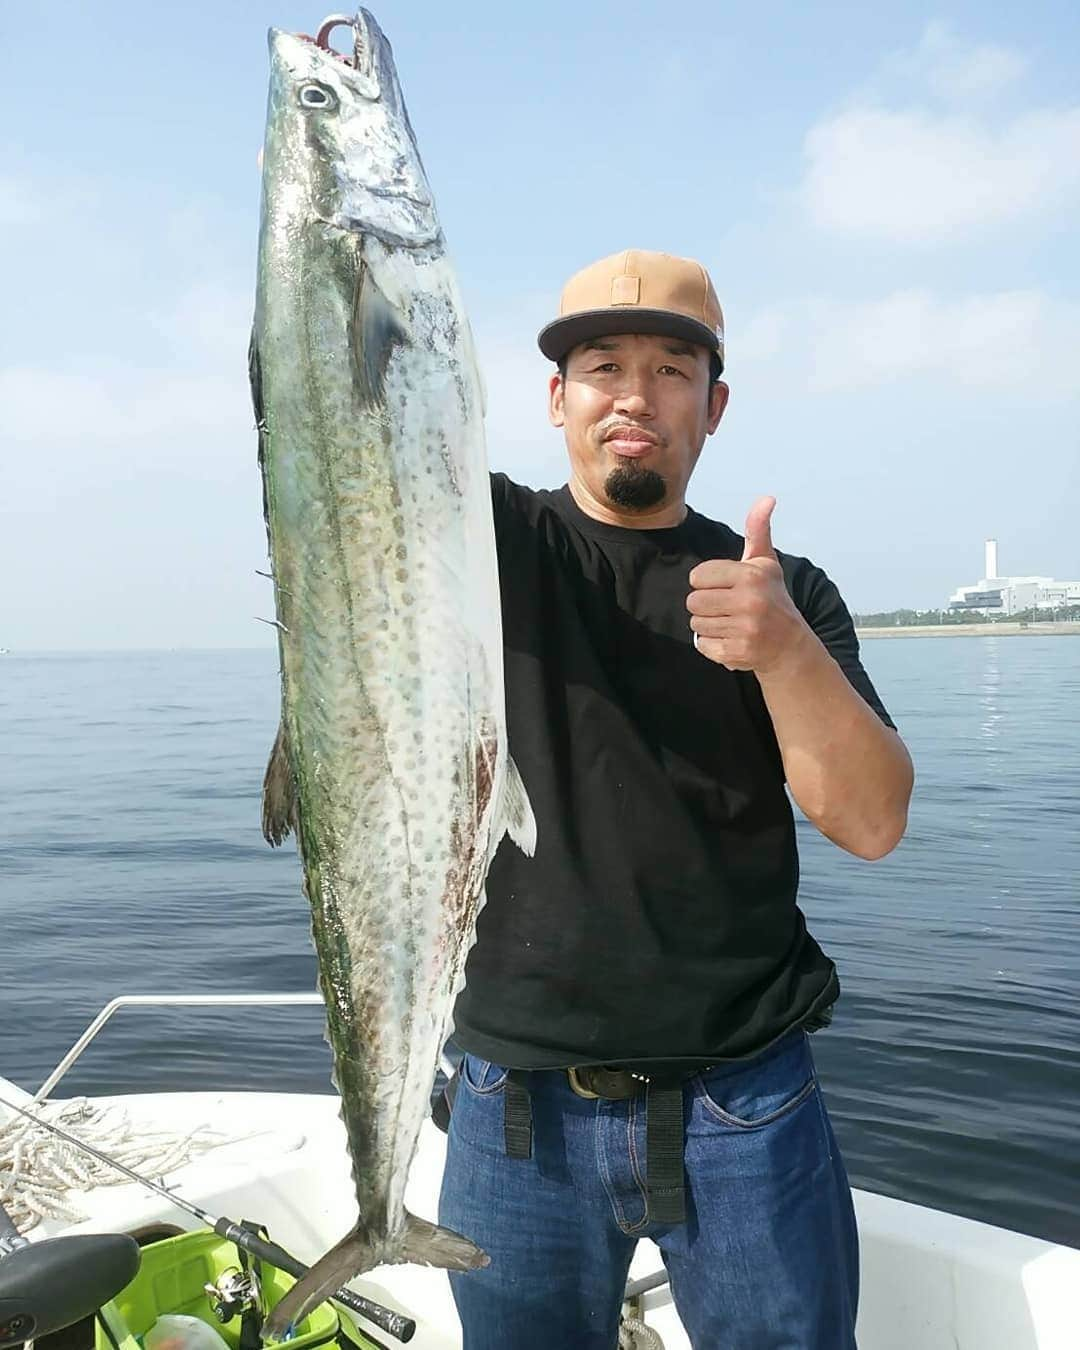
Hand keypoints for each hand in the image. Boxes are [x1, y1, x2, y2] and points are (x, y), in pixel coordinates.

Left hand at [686, 497, 808, 672]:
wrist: (789, 645)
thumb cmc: (772, 598)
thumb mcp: (765, 563)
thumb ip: (758, 530)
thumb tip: (767, 498)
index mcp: (751, 576)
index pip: (698, 576)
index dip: (707, 582)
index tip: (725, 587)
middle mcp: (750, 602)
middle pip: (693, 601)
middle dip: (705, 604)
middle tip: (726, 607)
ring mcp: (745, 630)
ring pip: (696, 624)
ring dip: (708, 625)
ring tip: (730, 623)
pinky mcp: (737, 653)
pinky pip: (703, 645)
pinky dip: (712, 645)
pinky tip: (731, 639)